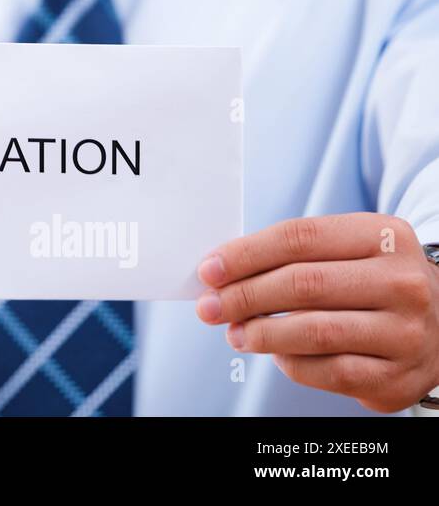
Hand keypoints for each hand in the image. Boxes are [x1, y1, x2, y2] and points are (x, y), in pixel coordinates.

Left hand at [196, 213, 438, 412]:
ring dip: (261, 333)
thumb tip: (220, 273)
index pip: (299, 239)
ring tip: (235, 333)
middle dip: (244, 296)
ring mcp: (406, 333)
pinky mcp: (398, 377)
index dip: (245, 254)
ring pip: (315, 332)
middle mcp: (402, 283)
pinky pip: (329, 372)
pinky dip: (291, 363)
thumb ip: (292, 254)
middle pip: (303, 284)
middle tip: (210, 306)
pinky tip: (276, 354)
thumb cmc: (372, 280)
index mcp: (383, 237)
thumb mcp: (347, 249)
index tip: (209, 270)